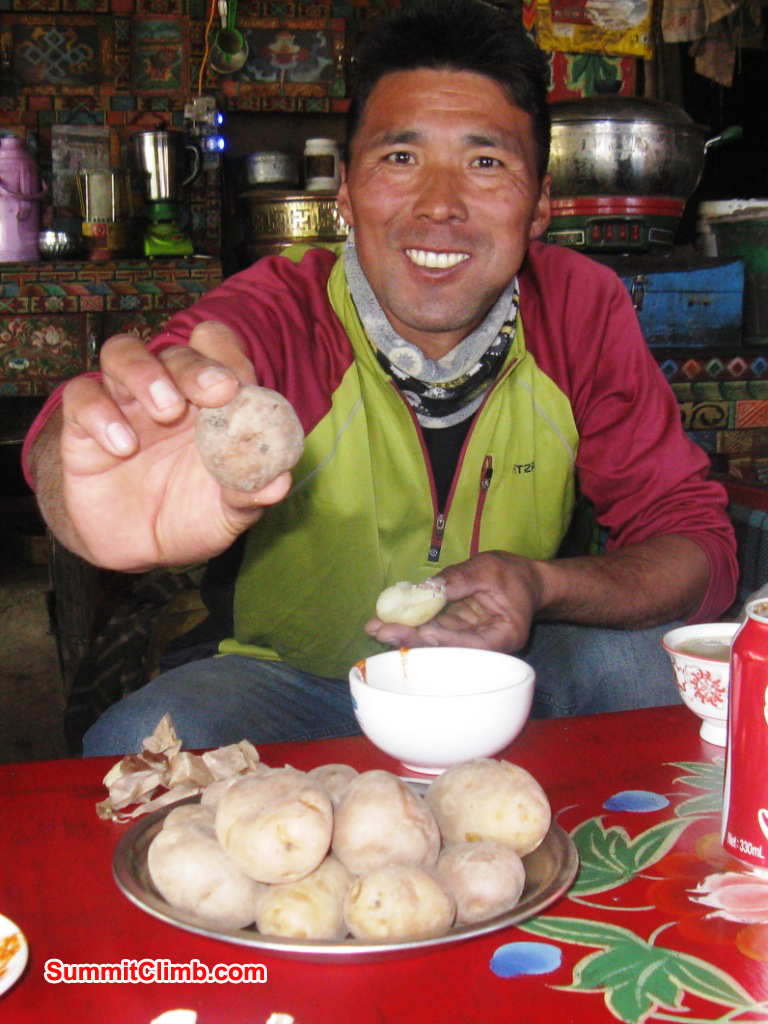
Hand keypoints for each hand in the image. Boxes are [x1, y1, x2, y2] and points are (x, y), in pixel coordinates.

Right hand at [33, 321, 291, 569]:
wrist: (140, 549)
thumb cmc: (191, 515)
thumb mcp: (227, 514)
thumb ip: (249, 495)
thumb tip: (279, 483)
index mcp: (208, 401)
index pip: (217, 350)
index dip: (230, 356)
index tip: (242, 384)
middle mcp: (166, 390)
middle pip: (176, 352)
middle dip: (197, 366)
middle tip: (217, 391)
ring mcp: (122, 402)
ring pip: (123, 354)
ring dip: (146, 373)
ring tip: (167, 411)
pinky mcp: (82, 425)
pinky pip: (81, 397)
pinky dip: (101, 413)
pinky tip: (123, 446)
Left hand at [365, 552, 543, 653]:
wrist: (526, 580)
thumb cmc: (514, 574)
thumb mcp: (490, 569)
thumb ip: (461, 579)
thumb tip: (429, 588)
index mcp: (503, 635)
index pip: (473, 643)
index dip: (448, 639)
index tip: (424, 631)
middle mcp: (484, 645)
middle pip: (447, 648)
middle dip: (414, 640)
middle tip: (383, 632)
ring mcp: (467, 637)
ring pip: (434, 640)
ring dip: (404, 634)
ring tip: (375, 628)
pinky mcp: (455, 628)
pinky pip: (432, 628)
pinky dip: (410, 624)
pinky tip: (386, 621)